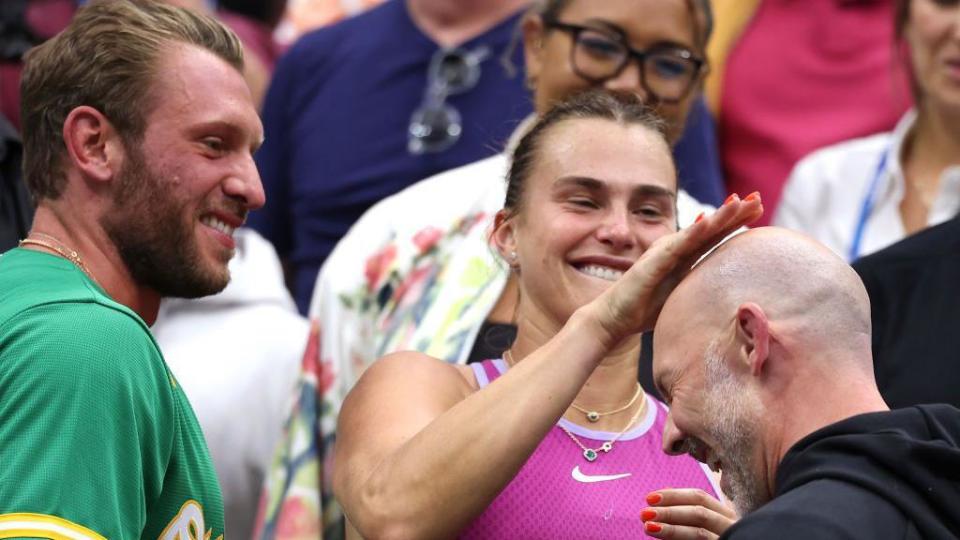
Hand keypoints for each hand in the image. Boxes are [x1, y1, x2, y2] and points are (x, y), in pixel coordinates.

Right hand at [587, 193, 762, 343]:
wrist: (613, 317)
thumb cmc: (644, 310)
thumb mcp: (681, 297)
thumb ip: (699, 289)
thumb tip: (728, 299)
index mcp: (684, 257)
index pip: (715, 236)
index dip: (736, 221)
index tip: (759, 208)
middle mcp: (675, 249)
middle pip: (711, 227)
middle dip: (735, 212)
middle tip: (758, 197)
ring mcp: (664, 252)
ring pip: (697, 230)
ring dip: (719, 216)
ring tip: (739, 202)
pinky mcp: (654, 261)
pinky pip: (678, 245)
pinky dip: (694, 231)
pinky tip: (709, 220)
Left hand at [641, 488, 738, 538]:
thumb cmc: (715, 537)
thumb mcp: (702, 525)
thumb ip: (685, 513)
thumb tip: (659, 497)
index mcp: (725, 513)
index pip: (699, 496)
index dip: (673, 495)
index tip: (649, 497)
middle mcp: (731, 525)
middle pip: (699, 512)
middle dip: (669, 511)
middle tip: (644, 512)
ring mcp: (730, 539)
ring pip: (699, 533)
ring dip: (671, 529)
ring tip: (648, 527)